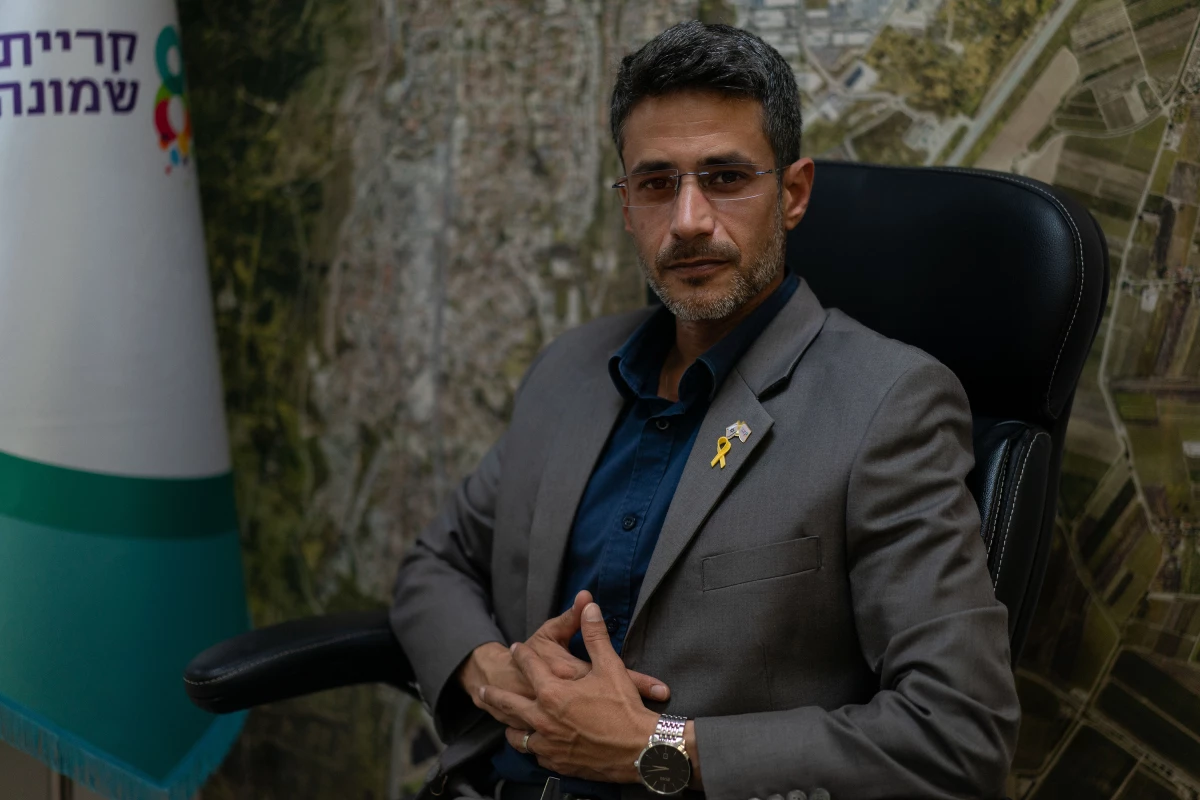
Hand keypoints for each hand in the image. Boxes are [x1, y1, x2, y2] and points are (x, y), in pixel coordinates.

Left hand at [478, 602, 660, 783]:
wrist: (639, 751)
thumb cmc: (624, 708)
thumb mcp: (610, 666)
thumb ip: (595, 635)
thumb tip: (589, 606)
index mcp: (553, 692)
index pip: (529, 667)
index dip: (522, 654)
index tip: (515, 648)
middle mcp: (543, 719)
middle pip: (509, 704)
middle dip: (494, 694)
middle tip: (482, 689)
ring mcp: (548, 744)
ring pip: (517, 735)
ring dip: (509, 726)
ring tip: (504, 721)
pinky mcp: (557, 763)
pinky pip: (535, 754)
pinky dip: (530, 746)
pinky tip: (532, 744)